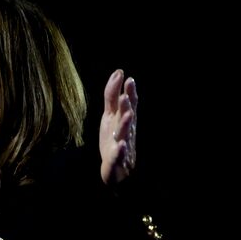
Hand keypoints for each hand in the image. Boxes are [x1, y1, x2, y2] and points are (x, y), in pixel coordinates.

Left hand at [99, 69, 137, 184]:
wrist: (116, 167)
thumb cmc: (114, 137)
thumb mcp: (110, 114)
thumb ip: (112, 95)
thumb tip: (118, 72)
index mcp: (124, 118)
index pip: (129, 103)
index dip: (130, 92)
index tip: (129, 79)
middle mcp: (126, 129)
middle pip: (127, 117)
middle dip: (127, 107)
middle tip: (126, 96)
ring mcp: (123, 143)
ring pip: (125, 134)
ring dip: (125, 125)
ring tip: (126, 116)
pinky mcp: (117, 158)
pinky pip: (119, 155)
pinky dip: (120, 150)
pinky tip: (121, 145)